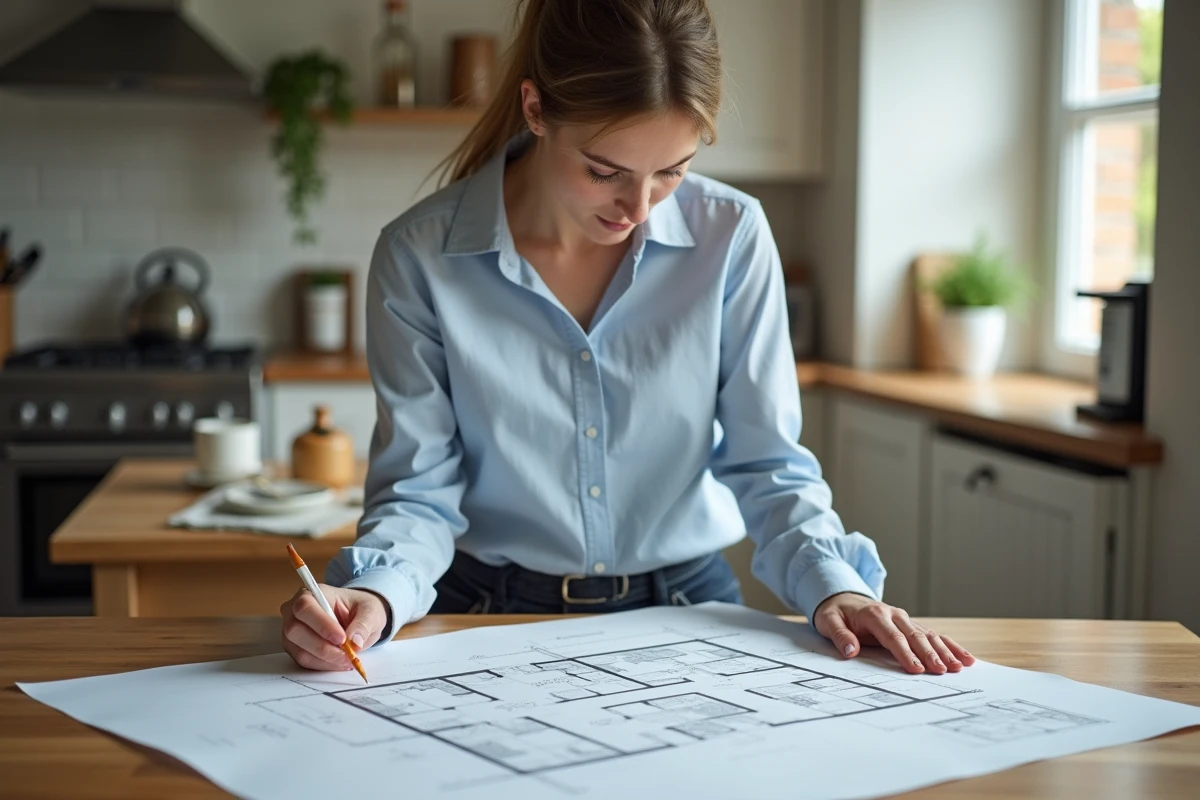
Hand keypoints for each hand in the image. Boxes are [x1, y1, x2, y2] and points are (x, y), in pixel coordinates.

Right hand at [280, 584, 387, 671]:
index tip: (342, 639)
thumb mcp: (371, 611)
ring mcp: (291, 630)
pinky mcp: (294, 647)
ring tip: (347, 659)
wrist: (357, 617)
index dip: (321, 625)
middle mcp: (295, 610)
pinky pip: (304, 661)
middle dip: (323, 647)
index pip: (306, 607)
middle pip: (295, 631)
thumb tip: (355, 642)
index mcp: (313, 593)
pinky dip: (323, 665)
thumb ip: (363, 624)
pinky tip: (339, 662)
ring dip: (325, 660)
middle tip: (347, 654)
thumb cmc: (360, 609)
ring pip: (299, 650)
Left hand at [813, 592, 975, 674]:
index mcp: (874, 615)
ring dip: (945, 650)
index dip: (905, 653)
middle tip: (943, 671)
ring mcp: (904, 618)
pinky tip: (965, 657)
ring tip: (960, 666)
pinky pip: (933, 634)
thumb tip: (850, 651)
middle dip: (930, 654)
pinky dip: (949, 645)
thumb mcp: (828, 622)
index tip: (916, 669)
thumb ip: (839, 636)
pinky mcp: (910, 624)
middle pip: (915, 636)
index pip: (893, 637)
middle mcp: (894, 614)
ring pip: (929, 634)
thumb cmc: (835, 613)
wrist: (841, 597)